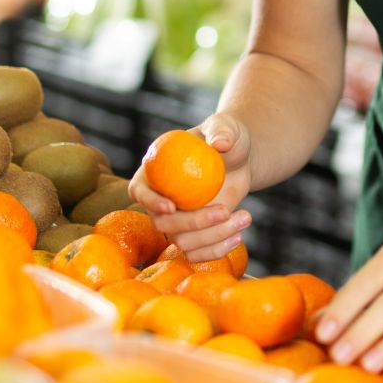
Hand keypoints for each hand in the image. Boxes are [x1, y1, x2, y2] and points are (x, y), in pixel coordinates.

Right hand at [130, 113, 253, 263]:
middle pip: (162, 223)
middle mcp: (159, 201)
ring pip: (182, 242)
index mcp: (154, 172)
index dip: (150, 201)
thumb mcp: (226, 128)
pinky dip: (217, 251)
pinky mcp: (193, 236)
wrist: (240, 162)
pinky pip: (196, 254)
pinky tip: (238, 235)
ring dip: (213, 237)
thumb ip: (221, 130)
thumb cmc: (227, 140)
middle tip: (224, 211)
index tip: (171, 206)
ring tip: (244, 217)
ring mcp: (176, 222)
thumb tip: (220, 142)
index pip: (138, 190)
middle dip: (194, 222)